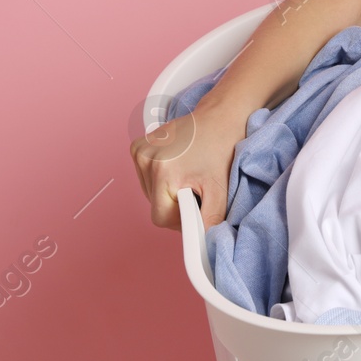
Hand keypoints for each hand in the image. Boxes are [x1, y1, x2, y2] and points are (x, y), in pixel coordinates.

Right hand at [129, 97, 243, 230]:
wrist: (221, 117)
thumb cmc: (223, 149)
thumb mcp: (220, 189)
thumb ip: (209, 219)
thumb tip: (201, 243)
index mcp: (163, 172)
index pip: (160, 219)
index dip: (180, 221)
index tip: (197, 209)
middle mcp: (145, 160)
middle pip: (154, 206)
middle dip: (175, 205)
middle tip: (197, 190)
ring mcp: (139, 151)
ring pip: (149, 193)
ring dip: (167, 192)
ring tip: (188, 176)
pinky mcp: (137, 146)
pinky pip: (145, 177)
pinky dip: (160, 178)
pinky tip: (177, 165)